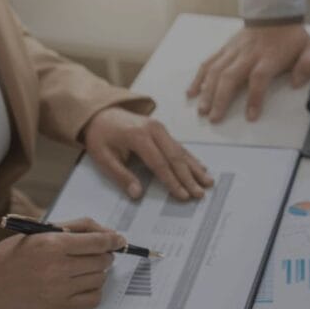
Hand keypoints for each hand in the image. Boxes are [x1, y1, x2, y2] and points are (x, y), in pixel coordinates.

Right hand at [0, 218, 124, 308]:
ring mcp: (59, 288)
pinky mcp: (58, 305)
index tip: (119, 240)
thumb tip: (106, 232)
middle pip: (103, 261)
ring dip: (98, 272)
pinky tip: (83, 283)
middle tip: (97, 254)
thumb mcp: (41, 231)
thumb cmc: (12, 254)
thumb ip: (76, 227)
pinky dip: (94, 290)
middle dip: (105, 255)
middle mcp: (58, 266)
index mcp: (54, 244)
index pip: (99, 242)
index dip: (114, 240)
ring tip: (84, 268)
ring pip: (100, 278)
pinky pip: (93, 298)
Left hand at [84, 107, 213, 200]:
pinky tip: (201, 168)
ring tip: (208, 182)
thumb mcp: (102, 157)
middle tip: (200, 194)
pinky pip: (180, 146)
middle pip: (175, 157)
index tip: (183, 195)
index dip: (172, 181)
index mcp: (138, 136)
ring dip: (195, 169)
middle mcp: (154, 130)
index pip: (159, 163)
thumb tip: (137, 194)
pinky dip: (191, 159)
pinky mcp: (163, 131)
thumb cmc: (101, 136)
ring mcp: (160, 129)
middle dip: (189, 178)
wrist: (101, 112)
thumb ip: (120, 175)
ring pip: (181, 152)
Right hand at [187, 24, 309, 122]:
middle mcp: (248, 55)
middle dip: (220, 99)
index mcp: (268, 57)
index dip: (254, 98)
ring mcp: (234, 52)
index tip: (250, 116)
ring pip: (216, 71)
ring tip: (202, 109)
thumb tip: (297, 83)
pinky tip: (192, 92)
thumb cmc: (291, 38)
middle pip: (230, 77)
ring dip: (207, 91)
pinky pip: (209, 63)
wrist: (275, 15)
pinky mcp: (225, 50)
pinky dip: (199, 78)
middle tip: (215, 117)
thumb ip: (307, 66)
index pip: (259, 78)